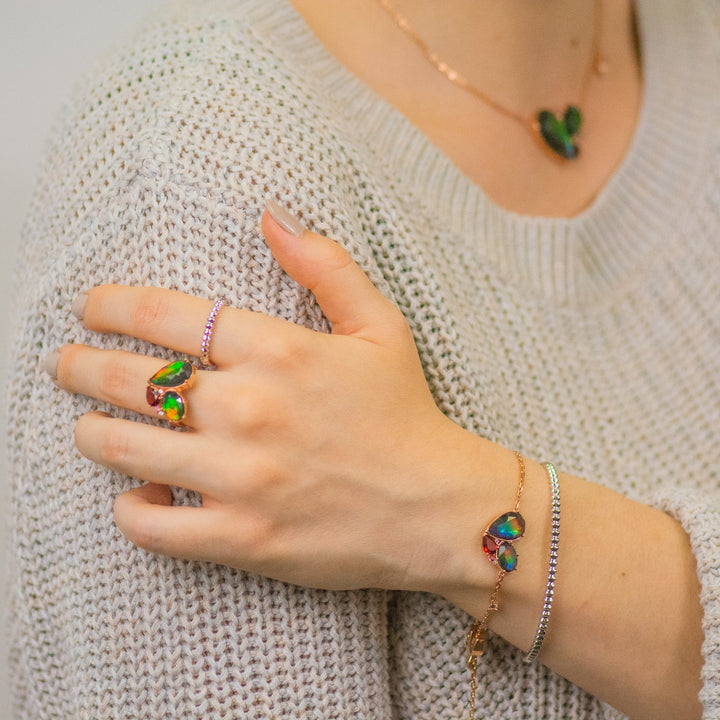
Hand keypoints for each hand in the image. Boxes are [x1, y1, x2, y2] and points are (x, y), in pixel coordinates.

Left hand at [48, 205, 486, 592]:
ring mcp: (241, 478)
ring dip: (92, 432)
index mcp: (278, 351)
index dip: (111, 306)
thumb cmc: (407, 415)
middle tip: (67, 363)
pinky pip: (153, 526)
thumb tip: (271, 215)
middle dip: (80, 366)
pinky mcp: (242, 538)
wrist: (436, 508)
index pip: (164, 315)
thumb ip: (326, 265)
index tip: (91, 308)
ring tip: (86, 425)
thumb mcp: (381, 326)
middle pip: (130, 378)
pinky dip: (130, 510)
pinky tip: (134, 496)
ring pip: (126, 447)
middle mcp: (249, 409)